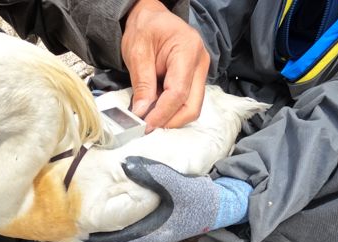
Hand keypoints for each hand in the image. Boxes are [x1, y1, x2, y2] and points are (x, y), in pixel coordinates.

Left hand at [86, 157, 251, 241]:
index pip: (114, 241)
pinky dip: (123, 213)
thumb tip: (125, 165)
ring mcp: (156, 228)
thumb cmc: (203, 201)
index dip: (95, 236)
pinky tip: (119, 198)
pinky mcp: (162, 220)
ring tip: (93, 206)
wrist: (226, 204)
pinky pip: (135, 220)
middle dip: (99, 228)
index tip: (77, 228)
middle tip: (79, 213)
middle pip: (117, 235)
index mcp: (150, 233)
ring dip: (111, 220)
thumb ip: (153, 175)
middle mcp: (150, 234)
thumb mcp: (179, 186)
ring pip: (126, 228)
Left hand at [122, 0, 209, 131]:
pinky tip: (155, 112)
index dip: (162, 114)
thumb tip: (141, 113)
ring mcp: (200, 72)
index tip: (145, 125)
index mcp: (188, 50)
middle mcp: (200, 63)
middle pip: (192, 106)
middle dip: (170, 121)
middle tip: (147, 128)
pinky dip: (171, 111)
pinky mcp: (194, 80)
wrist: (151, 17)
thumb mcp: (137, 52)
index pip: (178, 93)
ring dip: (170, 118)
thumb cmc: (145, 28)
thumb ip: (142, 83)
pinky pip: (186, 102)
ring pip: (192, 107)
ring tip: (149, 120)